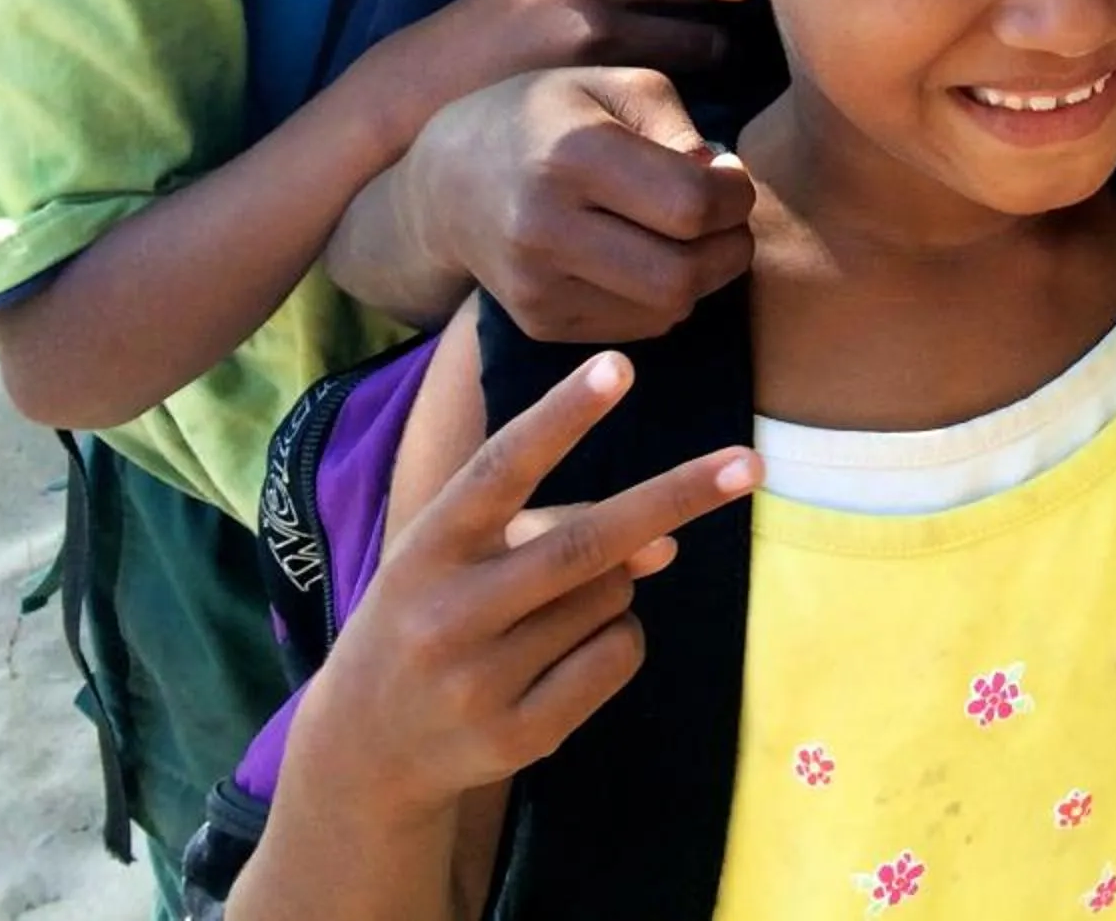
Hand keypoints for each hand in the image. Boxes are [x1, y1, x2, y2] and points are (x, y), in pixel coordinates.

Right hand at [282, 351, 753, 821]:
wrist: (365, 749)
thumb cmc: (432, 616)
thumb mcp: (464, 558)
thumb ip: (553, 530)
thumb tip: (665, 545)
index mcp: (427, 550)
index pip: (500, 470)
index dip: (562, 417)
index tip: (619, 367)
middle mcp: (446, 614)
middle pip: (586, 546)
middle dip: (675, 498)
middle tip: (750, 463)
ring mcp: (479, 683)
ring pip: (613, 599)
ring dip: (619, 586)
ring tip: (552, 612)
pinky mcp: (516, 738)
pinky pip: (617, 657)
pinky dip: (619, 640)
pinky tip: (562, 661)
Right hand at [409, 68, 755, 344]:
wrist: (446, 181)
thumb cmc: (549, 118)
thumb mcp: (613, 86)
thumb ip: (677, 124)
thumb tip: (722, 181)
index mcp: (571, 155)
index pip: (691, 204)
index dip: (736, 195)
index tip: (730, 174)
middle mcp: (545, 228)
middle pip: (682, 275)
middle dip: (730, 249)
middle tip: (726, 219)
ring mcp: (536, 285)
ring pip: (667, 310)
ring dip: (703, 278)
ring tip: (691, 236)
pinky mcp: (539, 322)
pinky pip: (638, 327)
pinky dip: (664, 298)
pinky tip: (650, 258)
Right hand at [444, 0, 732, 82]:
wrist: (428, 83)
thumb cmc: (509, 28)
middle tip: (756, 16)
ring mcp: (601, 22)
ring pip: (711, 38)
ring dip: (722, 55)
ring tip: (716, 67)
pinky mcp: (601, 76)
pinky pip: (681, 85)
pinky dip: (693, 95)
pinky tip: (682, 99)